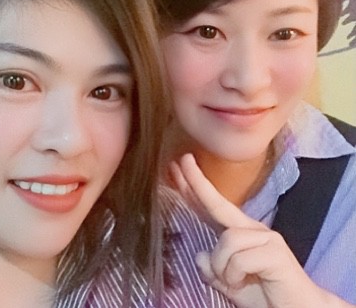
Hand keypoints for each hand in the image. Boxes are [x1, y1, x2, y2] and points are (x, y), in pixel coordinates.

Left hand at [171, 153, 354, 307]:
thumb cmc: (265, 294)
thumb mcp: (229, 282)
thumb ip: (213, 270)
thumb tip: (200, 255)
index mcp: (239, 234)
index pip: (212, 207)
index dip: (194, 189)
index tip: (178, 168)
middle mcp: (252, 229)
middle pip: (219, 203)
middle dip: (198, 182)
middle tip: (183, 160)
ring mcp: (266, 237)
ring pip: (227, 239)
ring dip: (222, 267)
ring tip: (232, 282)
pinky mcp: (276, 251)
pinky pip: (239, 258)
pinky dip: (233, 275)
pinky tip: (243, 283)